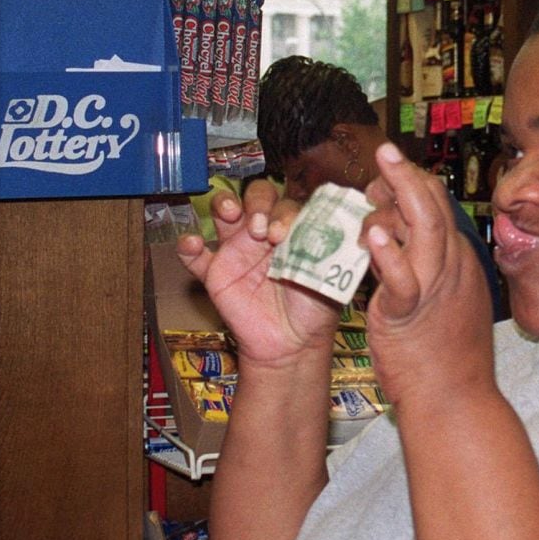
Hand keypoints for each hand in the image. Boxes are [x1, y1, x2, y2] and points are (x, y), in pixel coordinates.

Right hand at [176, 179, 340, 366]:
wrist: (292, 342)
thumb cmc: (315, 306)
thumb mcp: (330, 274)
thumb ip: (334, 248)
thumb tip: (350, 224)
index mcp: (294, 229)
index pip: (287, 202)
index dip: (283, 211)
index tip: (284, 235)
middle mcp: (265, 232)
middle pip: (257, 197)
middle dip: (258, 203)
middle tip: (261, 229)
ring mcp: (238, 249)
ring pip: (224, 211)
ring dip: (225, 205)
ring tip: (231, 215)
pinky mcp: (215, 273)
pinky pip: (194, 255)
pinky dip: (188, 246)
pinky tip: (193, 244)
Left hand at [359, 143, 494, 406]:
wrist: (456, 400)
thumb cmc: (448, 358)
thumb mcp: (450, 303)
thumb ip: (434, 272)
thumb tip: (411, 247)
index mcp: (458, 263)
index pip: (440, 208)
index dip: (413, 187)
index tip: (387, 179)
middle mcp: (452, 267)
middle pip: (435, 207)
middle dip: (407, 175)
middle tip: (384, 152)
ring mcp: (435, 288)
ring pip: (424, 229)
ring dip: (400, 196)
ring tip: (380, 173)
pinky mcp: (411, 314)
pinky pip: (403, 280)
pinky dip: (389, 255)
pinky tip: (373, 236)